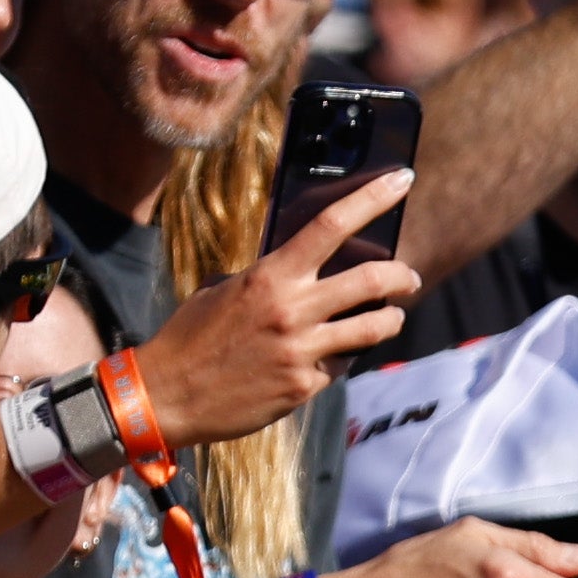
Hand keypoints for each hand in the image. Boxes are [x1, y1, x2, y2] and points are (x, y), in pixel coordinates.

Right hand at [142, 171, 419, 444]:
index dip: (373, 199)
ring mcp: (301, 351)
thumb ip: (267, 277)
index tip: (402, 182)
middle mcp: (292, 309)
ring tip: (391, 316)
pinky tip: (337, 355)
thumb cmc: (192, 337)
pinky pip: (341, 365)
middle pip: (370, 280)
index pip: (332, 225)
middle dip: (401, 276)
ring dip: (390, 319)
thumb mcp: (223, 290)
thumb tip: (301, 269)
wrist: (168, 395)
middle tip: (409, 277)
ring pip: (372, 328)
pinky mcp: (304, 387)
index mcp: (270, 275)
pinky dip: (345, 357)